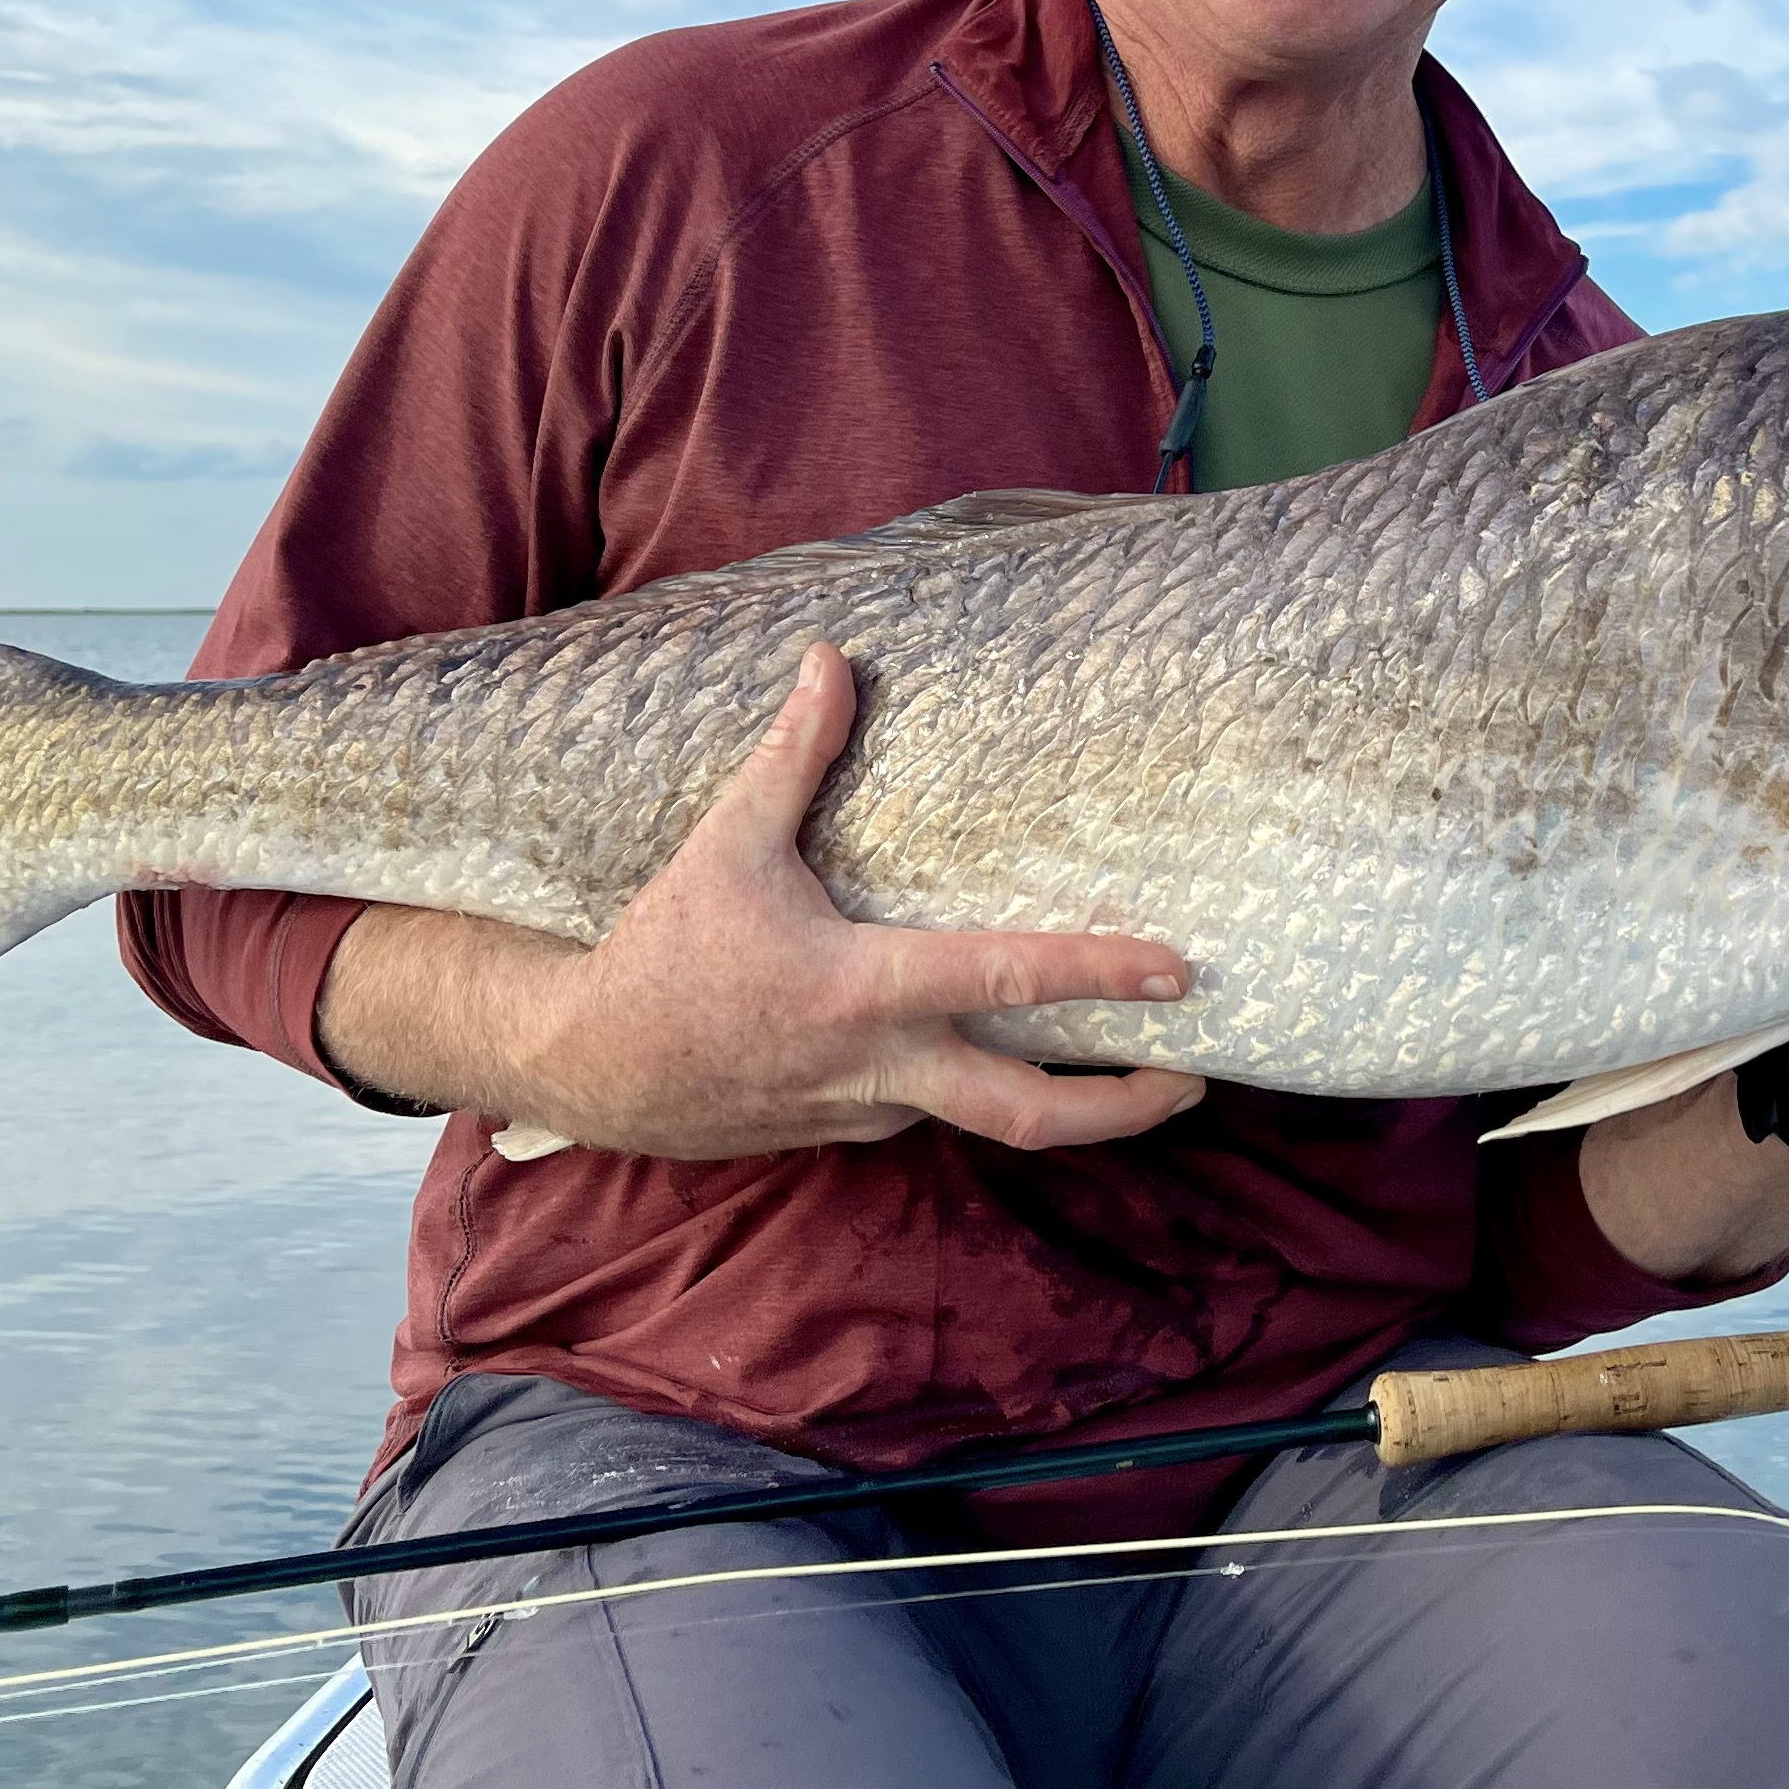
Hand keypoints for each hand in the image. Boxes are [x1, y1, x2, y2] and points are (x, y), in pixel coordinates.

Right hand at [331, 644, 1204, 1158]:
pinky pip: (931, 1111)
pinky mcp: (848, 1132)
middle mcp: (881, 1067)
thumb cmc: (663, 952)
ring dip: (1065, 1103)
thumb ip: (791, 755)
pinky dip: (980, 1087)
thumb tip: (831, 657)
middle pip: (1031, 1116)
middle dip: (1125, 1108)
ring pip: (988, 1120)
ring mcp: (868, 1112)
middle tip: (1198, 1074)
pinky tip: (1008, 1055)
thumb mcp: (725, 845)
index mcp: (864, 991)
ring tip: (1139, 1070)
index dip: (1101, 976)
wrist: (591, 1068)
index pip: (1008, 982)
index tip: (1179, 972)